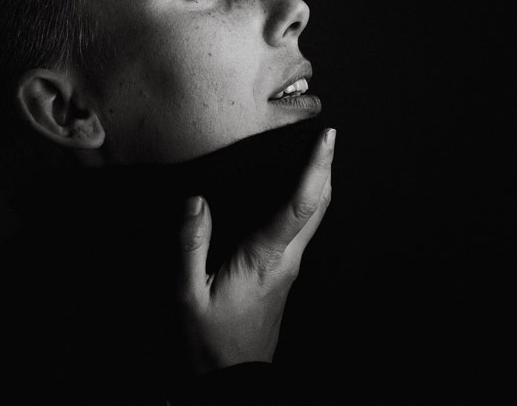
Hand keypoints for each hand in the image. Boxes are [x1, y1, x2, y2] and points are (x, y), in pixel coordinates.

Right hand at [173, 127, 334, 375]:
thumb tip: (196, 202)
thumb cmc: (210, 342)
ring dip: (320, 184)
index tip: (328, 139)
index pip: (301, 205)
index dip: (317, 168)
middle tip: (328, 136)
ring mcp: (289, 267)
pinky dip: (306, 202)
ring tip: (316, 154)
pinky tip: (293, 193)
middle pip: (320, 206)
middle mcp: (287, 259)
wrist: (232, 380)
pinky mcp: (283, 273)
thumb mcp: (188, 296)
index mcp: (266, 258)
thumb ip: (191, 247)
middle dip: (327, 168)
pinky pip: (302, 229)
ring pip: (316, 218)